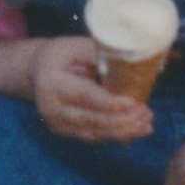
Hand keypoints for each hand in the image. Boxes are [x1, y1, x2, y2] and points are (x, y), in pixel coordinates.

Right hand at [31, 35, 154, 141]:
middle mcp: (53, 109)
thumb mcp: (77, 47)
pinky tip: (137, 130)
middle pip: (92, 119)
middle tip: (147, 113)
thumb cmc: (61, 55)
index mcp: (54, 84)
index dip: (110, 102)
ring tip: (147, 123)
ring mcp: (59, 124)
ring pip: (96, 132)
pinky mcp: (67, 132)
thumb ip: (100, 56)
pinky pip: (95, 137)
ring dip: (125, 130)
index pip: (85, 96)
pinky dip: (118, 135)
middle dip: (123, 119)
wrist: (37, 71)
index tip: (134, 103)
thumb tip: (135, 62)